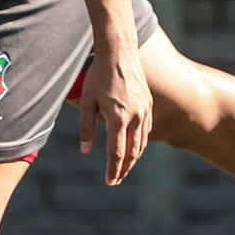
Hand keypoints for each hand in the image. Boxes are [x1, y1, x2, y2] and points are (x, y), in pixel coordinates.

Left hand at [77, 43, 151, 185]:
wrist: (118, 52)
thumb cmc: (98, 76)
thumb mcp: (87, 102)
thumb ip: (87, 128)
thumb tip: (86, 151)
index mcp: (118, 118)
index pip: (117, 152)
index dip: (113, 169)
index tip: (110, 182)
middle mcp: (135, 116)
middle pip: (132, 152)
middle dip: (124, 168)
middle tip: (116, 180)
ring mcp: (144, 110)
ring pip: (141, 142)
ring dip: (133, 158)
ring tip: (124, 168)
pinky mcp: (148, 103)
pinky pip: (145, 129)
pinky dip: (140, 142)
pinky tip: (133, 147)